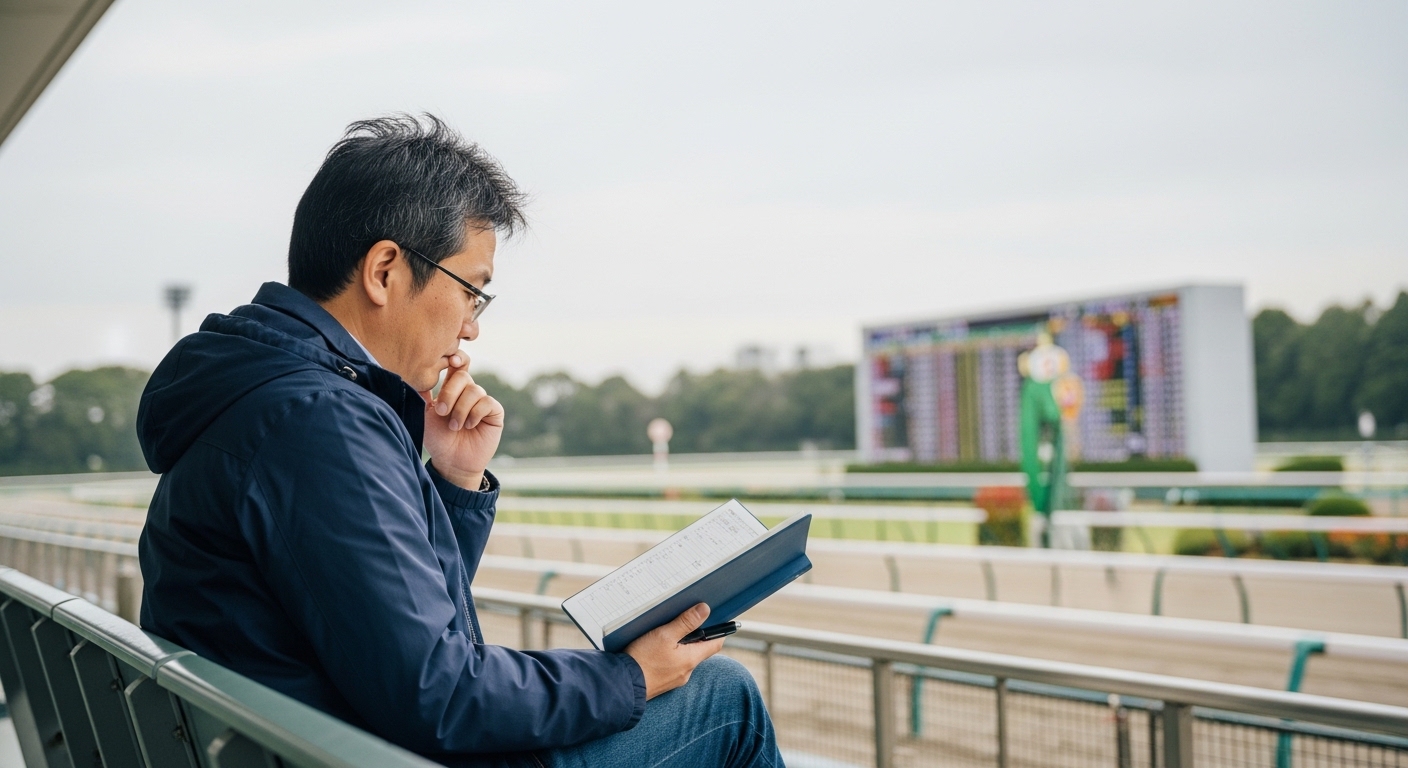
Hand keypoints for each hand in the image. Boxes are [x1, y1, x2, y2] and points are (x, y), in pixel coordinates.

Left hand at [420, 353, 502, 489]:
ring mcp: (483, 401)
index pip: (458, 364)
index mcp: (453, 387)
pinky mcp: (495, 413)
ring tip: (454, 426)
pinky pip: (487, 403)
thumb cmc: (437, 438)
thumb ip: (423, 392)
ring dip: (460, 409)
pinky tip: (469, 426)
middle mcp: (469, 391)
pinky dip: (474, 414)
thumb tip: (415, 370)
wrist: (451, 461)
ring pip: (474, 391)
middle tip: (441, 411)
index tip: (450, 361)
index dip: (457, 358)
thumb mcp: (424, 413)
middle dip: (450, 393)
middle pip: (463, 375)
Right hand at [624, 603, 723, 699]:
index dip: (717, 630)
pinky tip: (654, 649)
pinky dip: (668, 656)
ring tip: (664, 634)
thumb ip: (686, 622)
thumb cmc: (643, 659)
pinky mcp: (662, 683)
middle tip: (682, 622)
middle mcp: (686, 672)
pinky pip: (671, 666)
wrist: (622, 685)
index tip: (713, 619)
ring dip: (679, 646)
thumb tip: (705, 609)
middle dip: (693, 636)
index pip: (715, 644)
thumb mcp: (665, 634)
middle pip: (698, 650)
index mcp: (691, 659)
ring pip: (684, 658)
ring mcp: (674, 679)